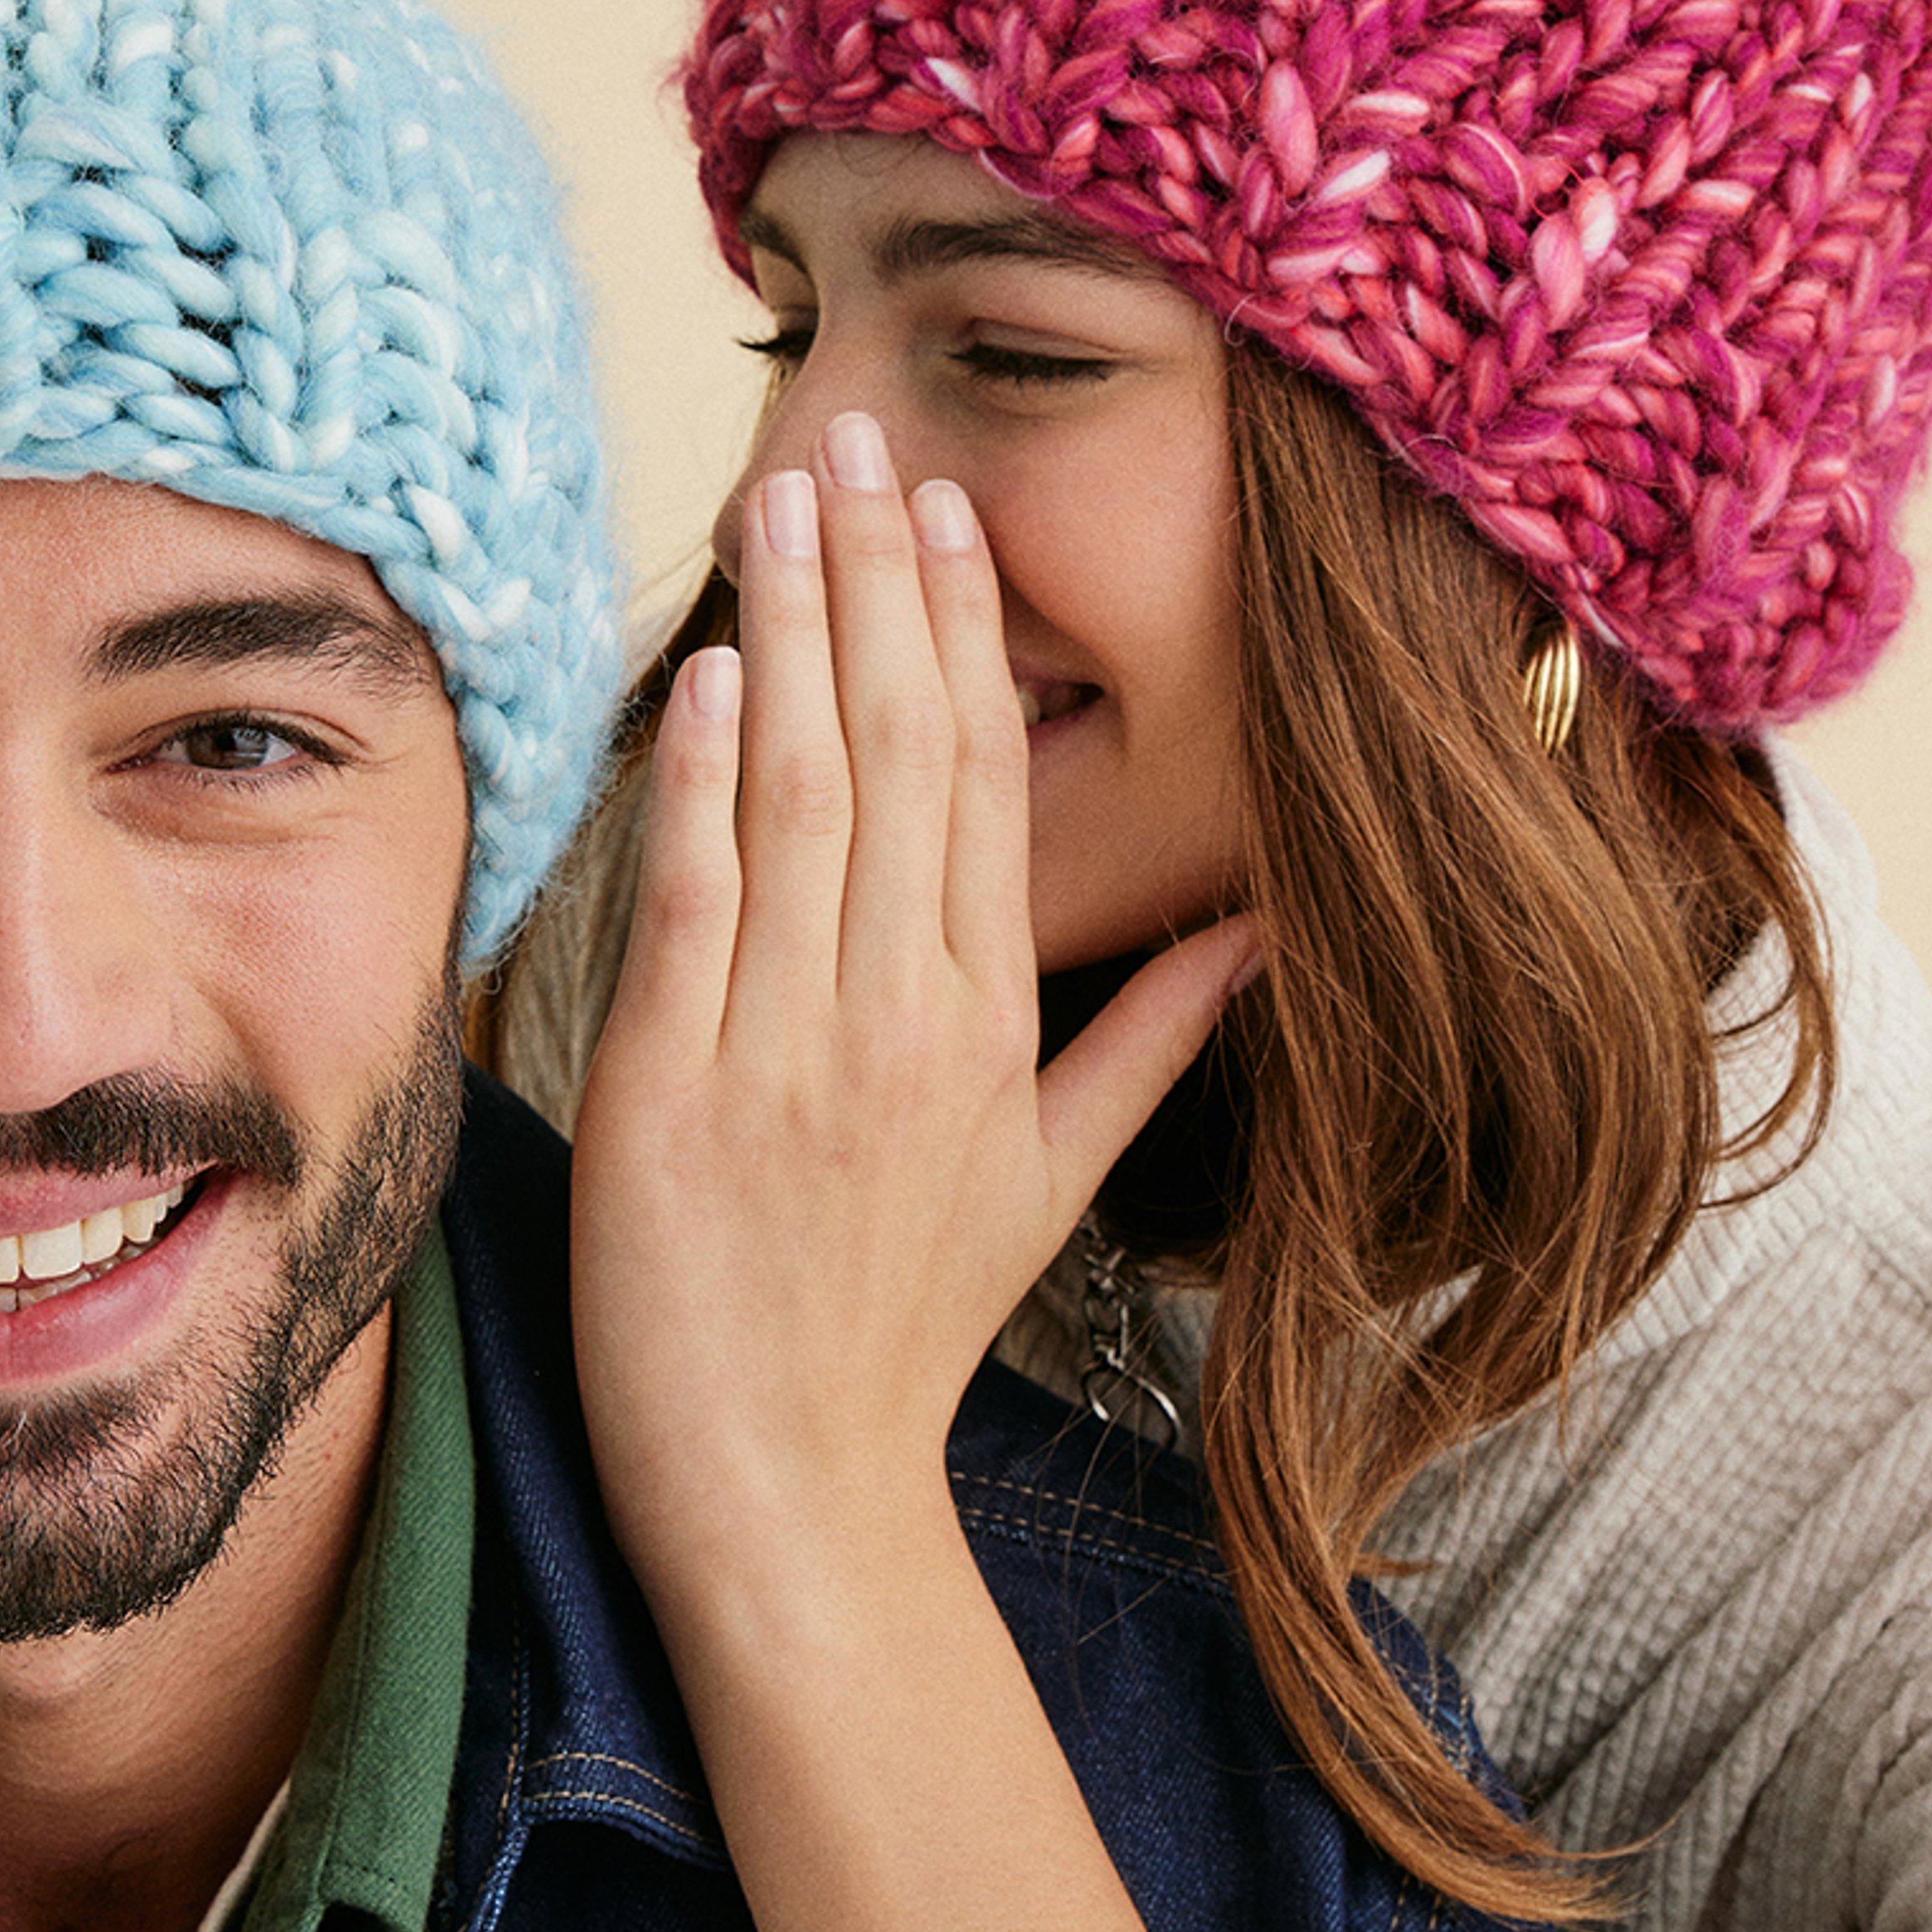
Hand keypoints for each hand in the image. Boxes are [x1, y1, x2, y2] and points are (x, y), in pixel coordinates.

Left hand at [570, 406, 1257, 1607]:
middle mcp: (909, 1017)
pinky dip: (707, 777)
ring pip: (807, 797)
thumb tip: (1253, 933)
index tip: (944, 509)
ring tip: (780, 499)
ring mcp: (796, 1049)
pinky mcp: (678, 1089)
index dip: (965, 633)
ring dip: (793, 636)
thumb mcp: (1054, 1183)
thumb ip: (1149, 1038)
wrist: (792, 1494)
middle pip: (905, 755)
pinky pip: (704, 901)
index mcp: (996, 1023)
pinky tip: (713, 668)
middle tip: (851, 437)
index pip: (987, 782)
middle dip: (877, 583)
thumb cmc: (904, 1335)